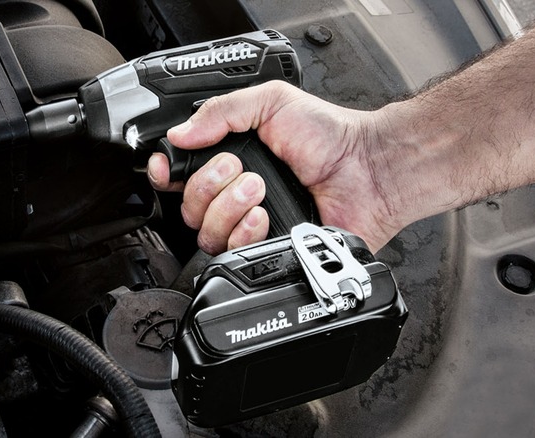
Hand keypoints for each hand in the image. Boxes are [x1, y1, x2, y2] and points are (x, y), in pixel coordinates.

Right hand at [147, 80, 399, 253]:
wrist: (366, 172)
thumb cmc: (329, 137)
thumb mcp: (271, 103)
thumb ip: (223, 111)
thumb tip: (180, 133)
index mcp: (232, 159)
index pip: (182, 174)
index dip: (168, 173)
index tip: (169, 168)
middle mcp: (235, 195)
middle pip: (187, 206)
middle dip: (208, 186)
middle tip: (241, 170)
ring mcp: (249, 225)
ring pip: (205, 232)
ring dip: (228, 208)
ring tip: (260, 189)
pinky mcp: (265, 250)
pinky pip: (232, 252)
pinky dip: (244, 232)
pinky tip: (264, 217)